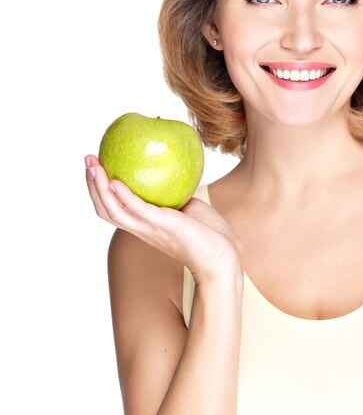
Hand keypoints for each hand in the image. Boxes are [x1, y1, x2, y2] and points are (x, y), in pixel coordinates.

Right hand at [85, 155, 241, 283]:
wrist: (223, 255)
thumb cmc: (209, 232)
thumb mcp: (188, 206)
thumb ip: (176, 192)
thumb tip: (174, 168)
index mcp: (145, 224)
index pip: (113, 208)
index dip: (100, 189)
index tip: (96, 165)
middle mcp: (142, 228)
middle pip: (105, 208)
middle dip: (92, 184)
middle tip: (88, 159)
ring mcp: (150, 229)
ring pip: (113, 210)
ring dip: (99, 188)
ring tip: (93, 166)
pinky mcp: (162, 225)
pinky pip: (137, 210)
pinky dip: (124, 196)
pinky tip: (115, 181)